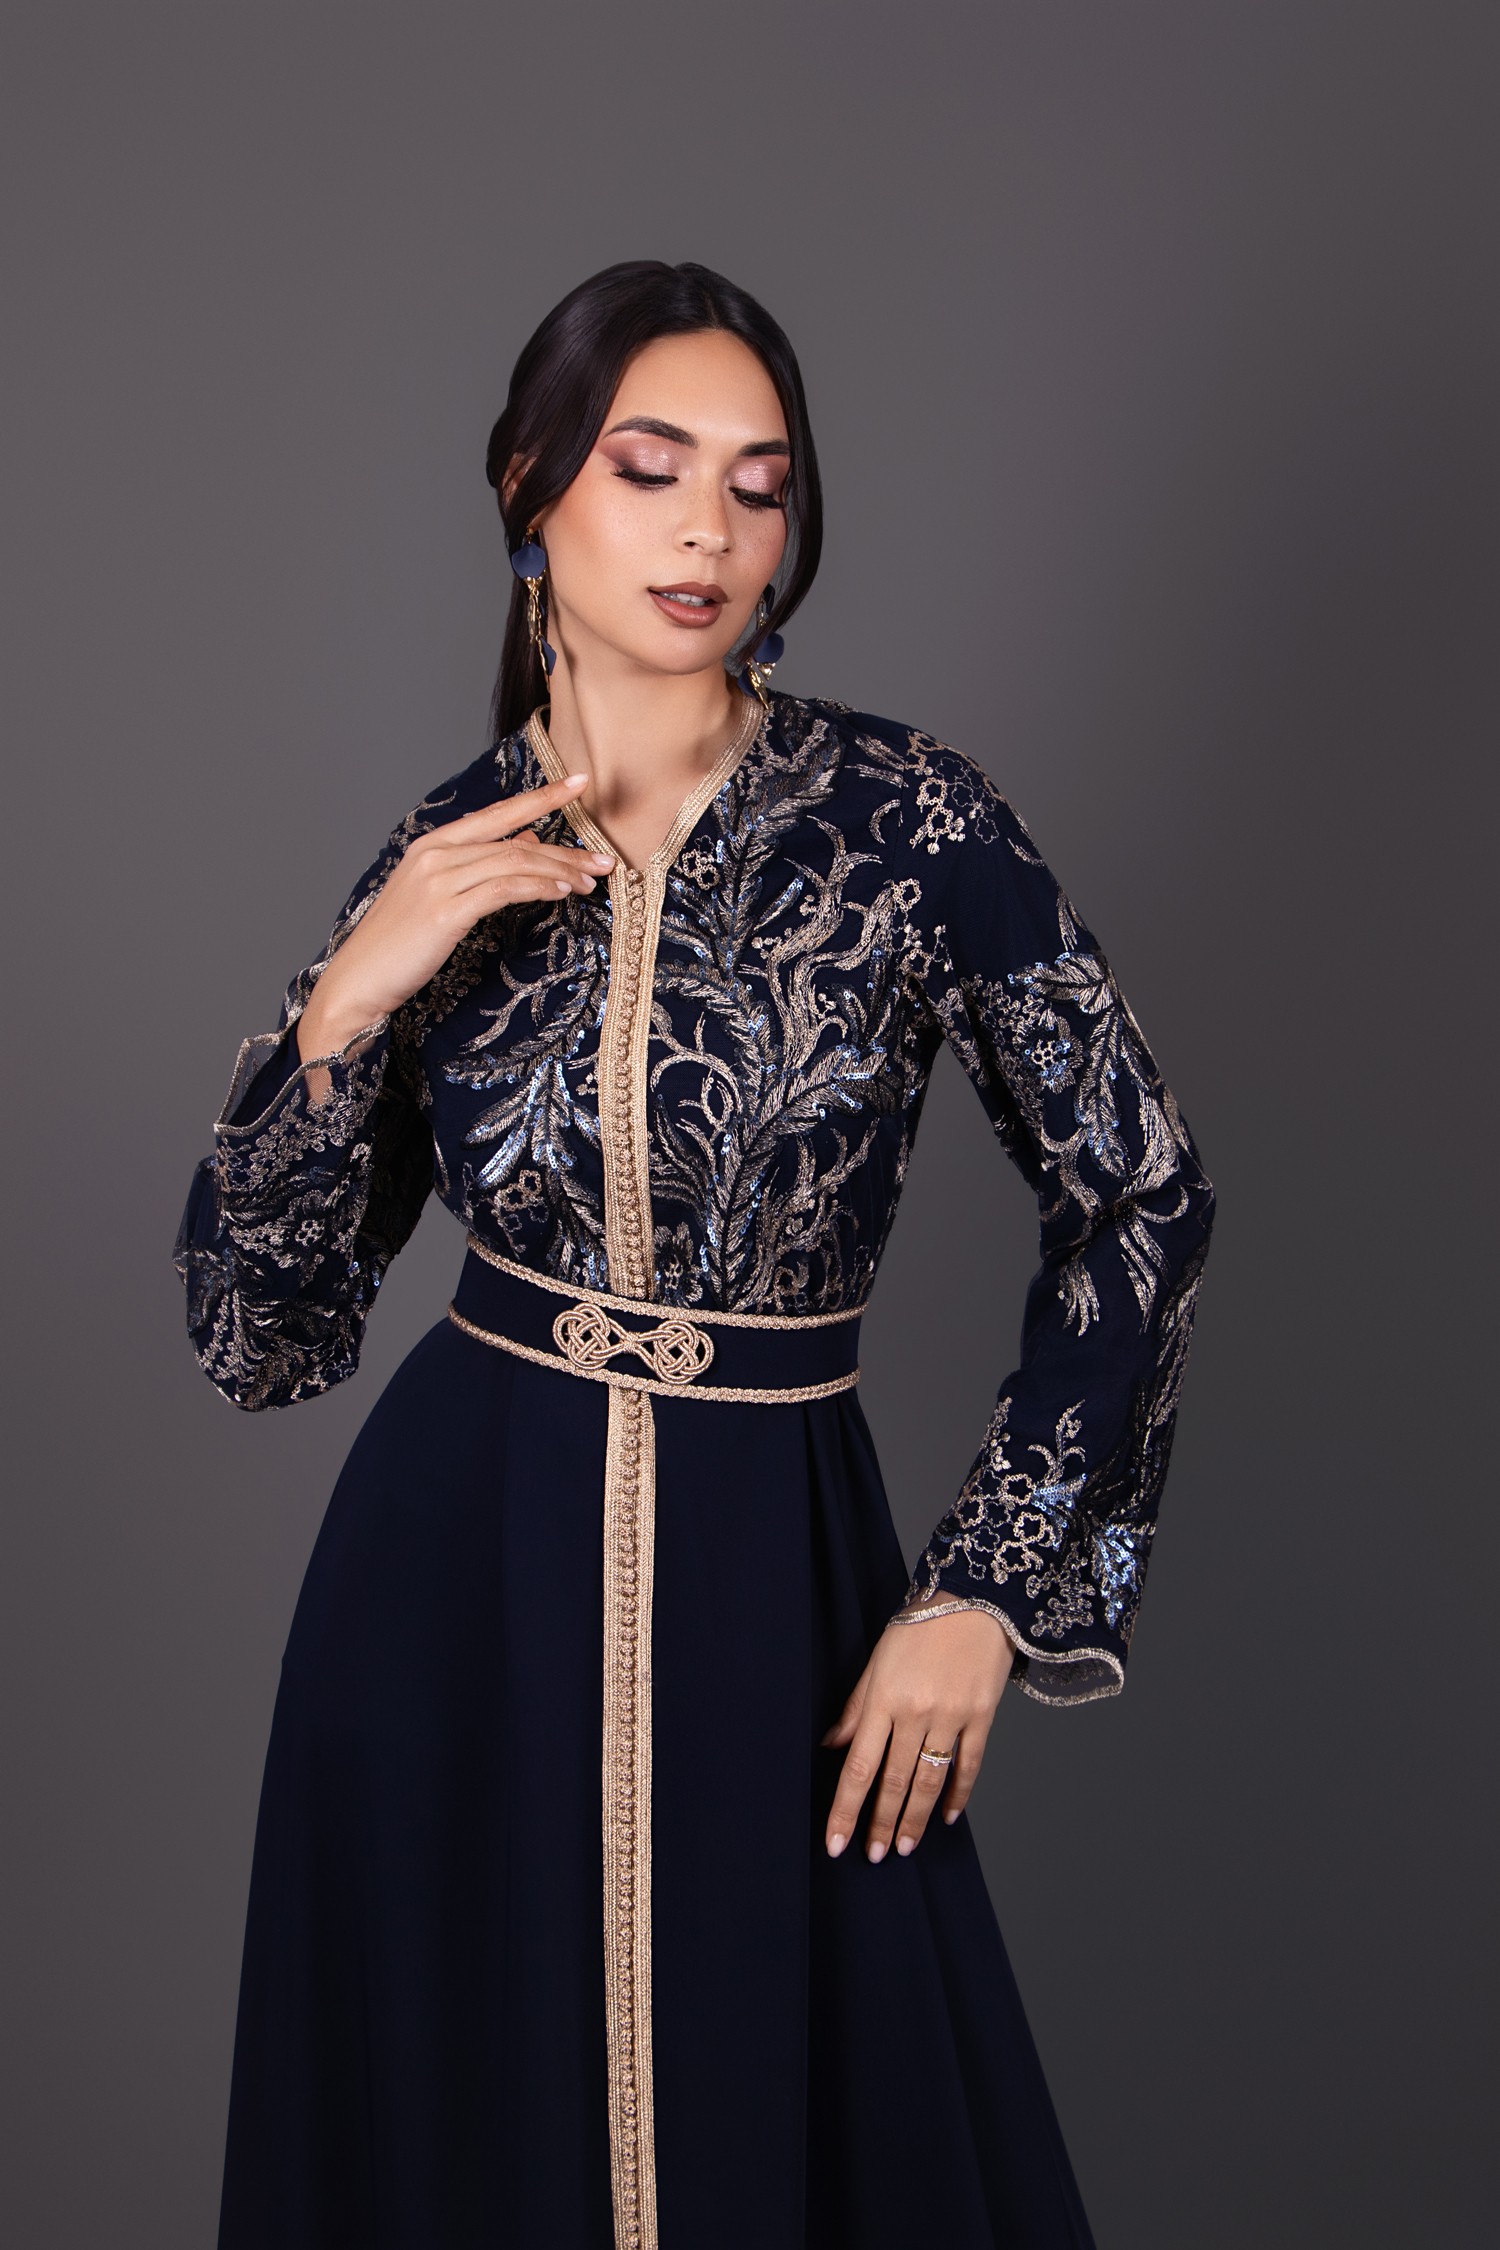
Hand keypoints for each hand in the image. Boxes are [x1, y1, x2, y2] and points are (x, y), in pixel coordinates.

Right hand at [296, 773, 611, 1060]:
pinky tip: (562, 894)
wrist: (358, 980)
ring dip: (560, 872)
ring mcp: (439, 880)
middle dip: (565, 848)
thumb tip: (527, 843)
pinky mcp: (446, 911)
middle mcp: (436, 853)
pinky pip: (504, 889)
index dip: (542, 796)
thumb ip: (480, 868)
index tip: (581, 783)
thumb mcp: (440, 897)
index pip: (498, 812)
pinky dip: (538, 888)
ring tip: (591, 883)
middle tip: (604, 859)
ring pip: (515, 863)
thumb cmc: (399, 944)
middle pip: (514, 839)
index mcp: (434, 844)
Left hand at [820, 1603, 1014, 1861]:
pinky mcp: (981, 1716)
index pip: (858, 1767)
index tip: (836, 1842)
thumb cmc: (919, 1627)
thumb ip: (856, 1708)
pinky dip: (957, 1794)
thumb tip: (831, 1746)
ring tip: (905, 1847)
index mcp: (883, 1699)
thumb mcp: (877, 1661)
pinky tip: (946, 1816)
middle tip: (873, 1855)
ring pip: (928, 1780)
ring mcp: (951, 1716)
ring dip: (915, 1819)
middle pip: (894, 1781)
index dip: (845, 1809)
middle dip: (881, 1824)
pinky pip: (968, 1765)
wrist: (974, 1598)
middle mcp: (915, 1712)